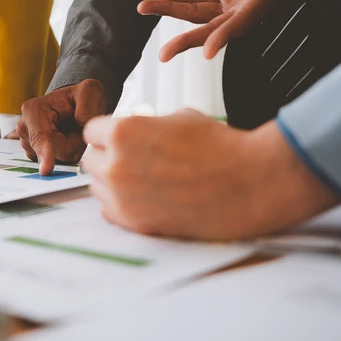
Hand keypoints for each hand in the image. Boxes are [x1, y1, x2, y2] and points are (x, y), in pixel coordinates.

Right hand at [17, 79, 106, 175]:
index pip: (40, 136)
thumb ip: (87, 107)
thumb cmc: (79, 97)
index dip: (44, 152)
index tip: (46, 170)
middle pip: (54, 151)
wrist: (72, 104)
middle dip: (73, 142)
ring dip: (71, 147)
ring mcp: (29, 143)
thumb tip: (81, 124)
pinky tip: (66, 138)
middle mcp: (26, 128)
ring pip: (58, 158)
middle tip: (78, 123)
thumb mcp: (89, 91)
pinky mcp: (36, 155)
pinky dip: (68, 152)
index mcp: (34, 109)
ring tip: (71, 129)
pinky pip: (59, 161)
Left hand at [81, 110, 339, 239]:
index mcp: (125, 132)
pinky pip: (110, 211)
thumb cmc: (220, 147)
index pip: (91, 130)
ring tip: (143, 177)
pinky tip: (145, 196)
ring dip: (112, 180)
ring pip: (97, 187)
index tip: (120, 136)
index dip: (108, 131)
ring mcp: (124, 198)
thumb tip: (136, 129)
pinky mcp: (136, 223)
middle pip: (91, 159)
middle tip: (132, 157)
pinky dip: (121, 204)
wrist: (250, 183)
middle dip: (108, 155)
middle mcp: (117, 166)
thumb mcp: (178, 117)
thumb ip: (146, 124)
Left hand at [137, 0, 315, 61]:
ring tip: (144, 7)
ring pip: (204, 17)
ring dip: (174, 14)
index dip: (226, 36)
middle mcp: (254, 8)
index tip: (207, 52)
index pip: (247, 21)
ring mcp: (242, 6)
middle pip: (217, 30)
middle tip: (162, 55)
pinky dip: (185, 2)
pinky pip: (206, 5)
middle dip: (188, 40)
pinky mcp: (235, 0)